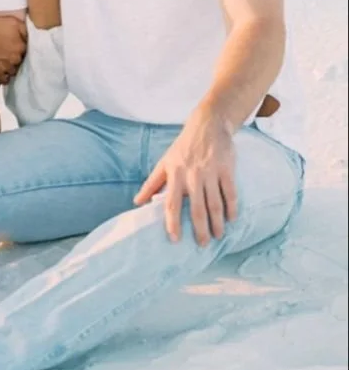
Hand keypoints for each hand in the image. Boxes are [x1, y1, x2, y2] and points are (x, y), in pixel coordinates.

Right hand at [0, 15, 26, 84]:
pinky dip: (5, 77)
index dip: (22, 47)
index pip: (28, 49)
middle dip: (17, 57)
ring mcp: (8, 68)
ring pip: (14, 71)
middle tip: (10, 53)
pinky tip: (2, 71)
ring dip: (11, 67)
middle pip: (21, 60)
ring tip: (5, 62)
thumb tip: (29, 35)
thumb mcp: (12, 22)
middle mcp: (17, 59)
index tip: (17, 45)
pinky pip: (6, 80)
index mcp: (22, 47)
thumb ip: (24, 28)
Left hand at [134, 105, 237, 245]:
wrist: (207, 125)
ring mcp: (210, 172)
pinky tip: (231, 219)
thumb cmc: (183, 148)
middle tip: (202, 245)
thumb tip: (137, 202)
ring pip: (215, 204)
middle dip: (200, 230)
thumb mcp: (164, 163)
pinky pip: (230, 193)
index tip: (175, 240)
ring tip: (217, 236)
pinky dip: (231, 209)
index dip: (172, 223)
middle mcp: (192, 175)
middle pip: (197, 209)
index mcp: (175, 174)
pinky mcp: (226, 169)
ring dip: (217, 223)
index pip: (171, 203)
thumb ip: (152, 184)